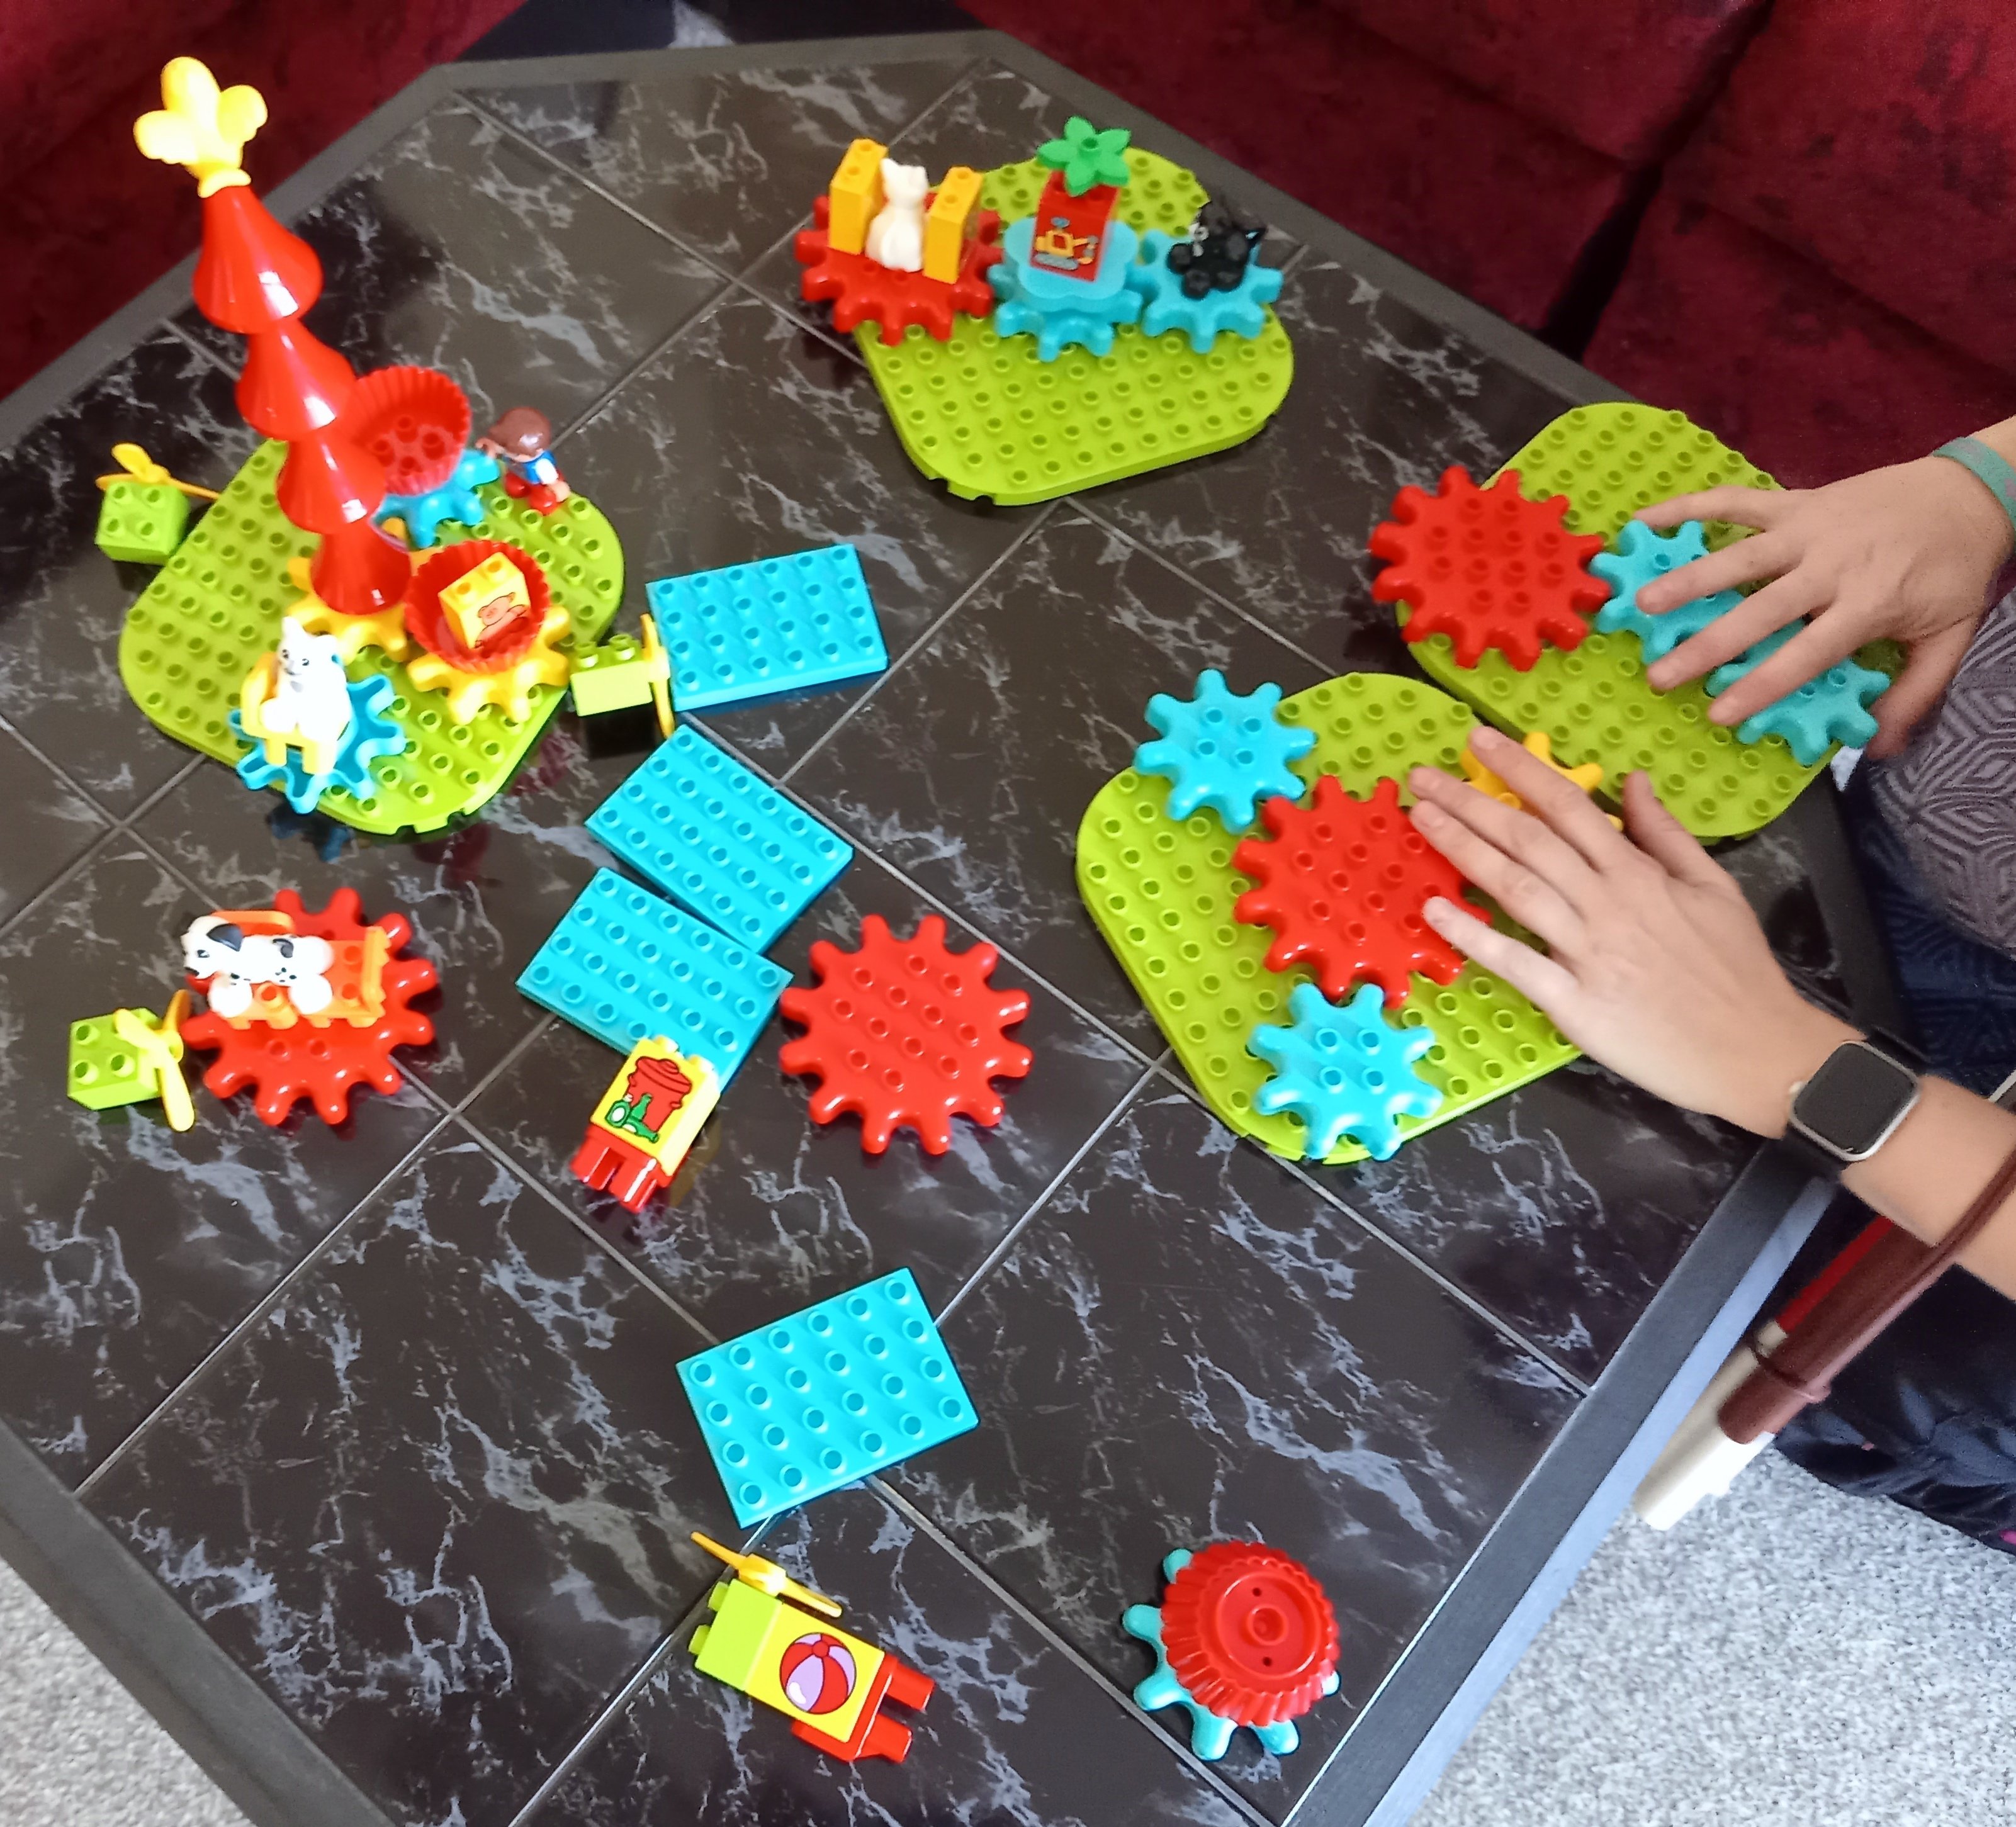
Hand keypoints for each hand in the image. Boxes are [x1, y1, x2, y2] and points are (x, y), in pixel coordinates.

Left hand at [1406, 728, 1856, 1134]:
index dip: (1520, 769)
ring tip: (1420, 819)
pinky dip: (1474, 935)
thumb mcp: (1713, 887)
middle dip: (1471, 802)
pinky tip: (1435, 909)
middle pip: (1529, 839)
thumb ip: (1665, 834)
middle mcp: (1607, 904)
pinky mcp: (1575, 1003)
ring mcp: (1588, 953)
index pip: (1568, 806)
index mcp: (1638, 874)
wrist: (1757, 1050)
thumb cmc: (1735, 970)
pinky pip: (1516, 962)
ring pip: (1516, 887)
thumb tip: (1633, 780)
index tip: (1478, 741)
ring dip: (1462, 848)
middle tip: (1423, 777)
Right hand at [1631, 455, 2013, 756]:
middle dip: (1707, 645)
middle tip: (1661, 676)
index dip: (1762, 683)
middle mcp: (1831, 564)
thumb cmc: (1952, 570)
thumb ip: (1914, 694)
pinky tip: (1645, 521)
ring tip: (1641, 604)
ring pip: (1739, 555)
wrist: (1968, 493)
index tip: (1720, 713)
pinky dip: (1687, 506)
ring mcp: (1808, 528)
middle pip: (1760, 609)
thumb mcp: (1949, 637)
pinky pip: (1735, 500)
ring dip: (1687, 579)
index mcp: (1869, 602)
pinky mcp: (1794, 502)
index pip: (1807, 652)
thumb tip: (1876, 747)